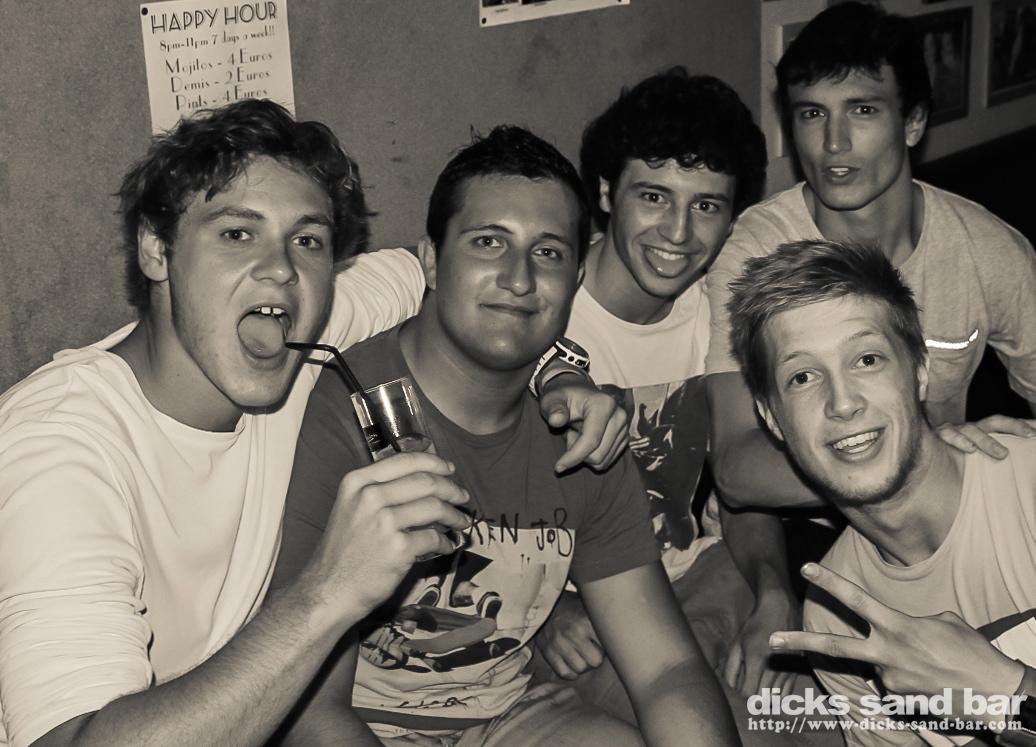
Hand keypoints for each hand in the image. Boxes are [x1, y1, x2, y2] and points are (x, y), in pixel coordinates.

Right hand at [307, 452, 470, 620]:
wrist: (328, 590)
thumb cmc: (344, 552)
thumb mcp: (352, 508)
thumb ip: (382, 491)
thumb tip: (426, 479)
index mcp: (358, 482)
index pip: (406, 461)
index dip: (434, 462)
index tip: (450, 469)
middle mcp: (370, 496)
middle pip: (426, 481)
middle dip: (451, 488)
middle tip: (463, 497)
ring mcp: (384, 522)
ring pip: (434, 507)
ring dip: (454, 515)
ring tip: (461, 522)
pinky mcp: (398, 548)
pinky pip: (434, 538)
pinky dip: (445, 542)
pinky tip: (447, 546)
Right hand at [537, 591, 603, 678]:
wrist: (544, 604)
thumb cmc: (572, 607)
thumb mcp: (588, 607)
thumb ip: (603, 620)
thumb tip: (625, 633)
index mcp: (586, 620)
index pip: (607, 647)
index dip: (606, 646)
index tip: (601, 641)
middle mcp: (573, 632)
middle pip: (595, 661)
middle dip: (595, 657)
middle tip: (591, 650)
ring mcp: (559, 643)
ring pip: (580, 669)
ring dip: (582, 664)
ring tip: (580, 654)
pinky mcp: (548, 651)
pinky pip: (565, 673)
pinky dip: (569, 671)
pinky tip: (570, 660)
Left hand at [539, 374, 627, 472]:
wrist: (576, 394)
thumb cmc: (562, 398)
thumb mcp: (552, 400)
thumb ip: (554, 409)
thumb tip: (555, 420)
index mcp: (604, 404)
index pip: (591, 440)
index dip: (574, 456)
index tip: (558, 467)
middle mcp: (619, 416)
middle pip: (597, 455)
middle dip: (577, 453)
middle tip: (569, 434)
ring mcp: (624, 429)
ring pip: (601, 461)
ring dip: (584, 454)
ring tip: (577, 435)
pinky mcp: (623, 439)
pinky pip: (605, 461)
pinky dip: (591, 455)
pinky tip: (585, 440)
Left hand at [721, 587, 799, 696]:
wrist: (780, 610)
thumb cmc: (754, 627)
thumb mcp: (736, 644)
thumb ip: (730, 668)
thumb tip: (730, 690)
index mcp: (757, 660)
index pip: (748, 694)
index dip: (740, 697)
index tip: (738, 690)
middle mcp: (774, 667)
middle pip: (762, 700)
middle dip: (751, 700)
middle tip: (746, 692)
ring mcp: (788, 670)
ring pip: (775, 699)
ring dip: (764, 700)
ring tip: (756, 692)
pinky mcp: (797, 670)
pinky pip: (787, 694)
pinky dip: (777, 697)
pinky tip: (769, 691)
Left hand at [770, 563, 1024, 718]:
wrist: (994, 694)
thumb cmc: (971, 652)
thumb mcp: (943, 621)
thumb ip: (910, 620)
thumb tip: (897, 629)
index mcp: (897, 626)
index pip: (855, 600)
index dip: (829, 582)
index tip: (805, 569)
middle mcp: (886, 653)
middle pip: (833, 647)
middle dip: (799, 643)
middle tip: (770, 639)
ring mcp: (888, 678)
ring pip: (876, 660)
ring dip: (894, 658)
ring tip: (930, 663)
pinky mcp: (895, 697)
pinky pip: (890, 677)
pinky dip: (905, 673)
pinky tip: (929, 677)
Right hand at [934, 416, 1035, 459]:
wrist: (919, 467)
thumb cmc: (953, 468)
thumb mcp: (976, 463)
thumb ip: (992, 459)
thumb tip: (1009, 459)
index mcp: (981, 432)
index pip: (1005, 425)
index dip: (1022, 424)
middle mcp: (969, 429)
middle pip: (994, 422)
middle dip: (1013, 426)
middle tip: (1031, 435)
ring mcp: (952, 431)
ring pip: (971, 430)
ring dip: (988, 441)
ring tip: (1003, 454)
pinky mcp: (935, 437)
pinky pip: (947, 435)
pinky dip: (959, 440)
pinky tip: (969, 449)